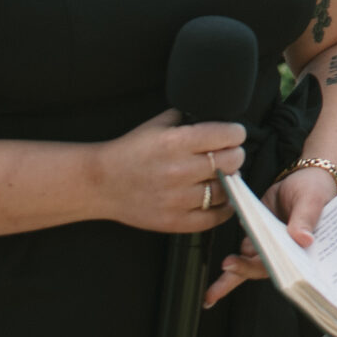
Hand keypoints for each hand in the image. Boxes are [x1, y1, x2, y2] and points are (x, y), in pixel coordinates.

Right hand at [97, 109, 245, 234]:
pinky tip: (220, 199)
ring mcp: (177, 199)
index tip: (234, 134)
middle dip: (235, 155)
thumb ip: (187, 118)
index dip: (236, 133)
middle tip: (228, 154)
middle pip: (232, 161)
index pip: (227, 135)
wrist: (100, 183)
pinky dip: (223, 208)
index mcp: (176, 142)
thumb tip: (216, 115)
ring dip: (229, 181)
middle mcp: (179, 170)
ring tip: (220, 175)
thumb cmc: (130, 151)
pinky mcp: (174, 221)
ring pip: (226, 189)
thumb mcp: (157, 124)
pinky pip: (214, 218)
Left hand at [205, 165, 336, 307]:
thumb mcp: (313, 200)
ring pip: (251, 263)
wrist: (307, 177)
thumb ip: (306, 218)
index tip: (261, 267)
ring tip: (224, 270)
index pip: (290, 267)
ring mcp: (271, 245)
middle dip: (244, 270)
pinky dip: (234, 257)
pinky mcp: (259, 235)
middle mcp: (287, 252)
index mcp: (305, 249)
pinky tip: (226, 261)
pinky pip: (246, 247)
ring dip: (236, 268)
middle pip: (265, 268)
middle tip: (228, 264)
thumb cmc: (316, 190)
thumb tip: (303, 239)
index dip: (275, 271)